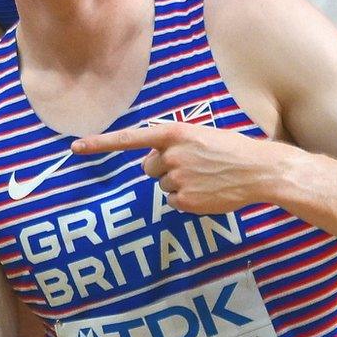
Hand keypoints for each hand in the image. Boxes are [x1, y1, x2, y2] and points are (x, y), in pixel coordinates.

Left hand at [73, 121, 292, 213]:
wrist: (261, 170)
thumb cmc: (232, 150)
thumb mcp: (199, 135)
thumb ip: (172, 144)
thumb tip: (151, 162)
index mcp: (173, 133)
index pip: (128, 138)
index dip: (100, 144)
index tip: (75, 148)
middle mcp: (170, 155)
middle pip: (148, 168)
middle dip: (164, 169)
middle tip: (193, 167)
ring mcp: (178, 179)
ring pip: (163, 186)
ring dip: (179, 184)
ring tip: (207, 178)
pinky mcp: (187, 200)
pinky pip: (175, 202)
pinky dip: (188, 200)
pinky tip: (209, 192)